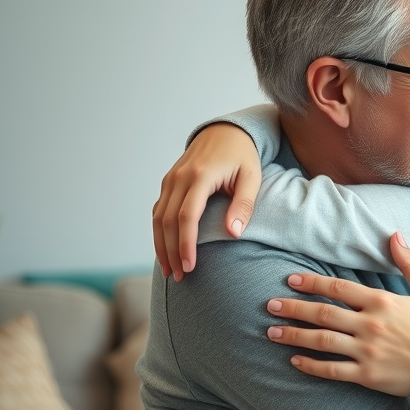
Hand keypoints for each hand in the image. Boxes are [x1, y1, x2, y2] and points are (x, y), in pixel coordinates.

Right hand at [152, 122, 261, 281]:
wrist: (226, 132)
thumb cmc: (243, 157)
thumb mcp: (252, 178)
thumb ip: (244, 204)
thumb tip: (233, 234)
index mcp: (200, 175)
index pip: (187, 216)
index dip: (185, 244)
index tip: (189, 267)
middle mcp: (179, 177)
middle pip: (167, 221)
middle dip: (171, 251)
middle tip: (180, 277)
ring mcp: (170, 179)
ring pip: (157, 218)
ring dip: (161, 246)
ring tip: (170, 271)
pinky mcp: (168, 183)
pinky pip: (158, 211)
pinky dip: (159, 233)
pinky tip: (166, 251)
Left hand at [265, 232, 409, 396]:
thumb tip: (394, 235)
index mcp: (384, 302)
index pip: (339, 288)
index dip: (312, 282)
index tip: (291, 280)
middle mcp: (371, 325)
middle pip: (323, 313)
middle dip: (293, 308)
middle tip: (270, 305)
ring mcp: (367, 352)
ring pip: (321, 341)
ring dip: (293, 335)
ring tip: (271, 331)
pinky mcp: (367, 376)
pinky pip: (331, 370)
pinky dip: (310, 365)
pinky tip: (294, 360)